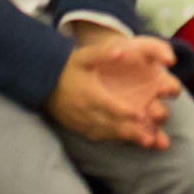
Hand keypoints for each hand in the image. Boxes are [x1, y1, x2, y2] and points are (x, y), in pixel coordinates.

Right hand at [46, 34, 179, 146]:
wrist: (43, 82)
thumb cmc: (67, 67)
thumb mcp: (84, 56)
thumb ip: (102, 53)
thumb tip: (120, 50)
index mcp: (89, 94)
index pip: (110, 105)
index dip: (126, 112)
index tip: (143, 115)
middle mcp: (86, 111)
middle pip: (111, 124)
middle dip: (131, 132)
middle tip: (150, 139)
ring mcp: (81, 121)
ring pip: (106, 132)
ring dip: (126, 138)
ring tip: (146, 143)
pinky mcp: (78, 126)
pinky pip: (97, 135)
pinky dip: (113, 138)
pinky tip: (127, 139)